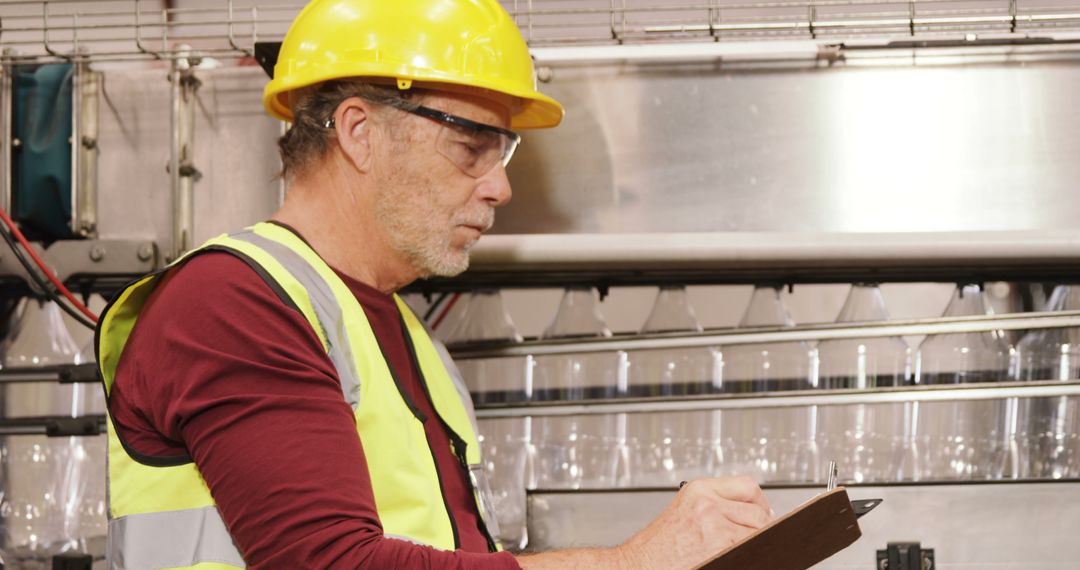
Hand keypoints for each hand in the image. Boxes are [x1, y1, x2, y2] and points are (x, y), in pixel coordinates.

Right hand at [617, 476, 773, 569]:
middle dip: (760, 526)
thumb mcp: (684, 511)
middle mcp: (707, 503)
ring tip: (740, 548)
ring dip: (755, 542)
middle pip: (758, 511)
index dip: (760, 502)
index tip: (763, 512)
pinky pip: (751, 549)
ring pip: (758, 531)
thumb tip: (752, 514)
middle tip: (754, 536)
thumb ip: (714, 505)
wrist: (639, 564)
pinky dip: (749, 554)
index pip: (747, 486)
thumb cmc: (657, 547)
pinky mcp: (719, 546)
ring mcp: (714, 525)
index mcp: (698, 490)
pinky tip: (736, 556)